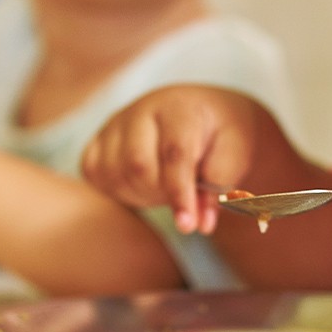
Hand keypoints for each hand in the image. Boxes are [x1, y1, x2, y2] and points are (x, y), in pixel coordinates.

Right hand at [79, 85, 267, 234]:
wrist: (203, 114)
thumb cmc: (221, 136)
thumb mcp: (237, 152)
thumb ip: (221, 185)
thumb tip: (201, 224)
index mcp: (179, 106)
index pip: (174, 153)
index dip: (180, 193)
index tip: (189, 225)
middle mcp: (141, 109)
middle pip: (138, 166)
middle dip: (161, 193)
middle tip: (183, 196)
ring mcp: (115, 123)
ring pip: (114, 173)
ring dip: (141, 194)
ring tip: (166, 187)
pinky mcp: (98, 139)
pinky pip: (94, 172)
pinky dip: (116, 189)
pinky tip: (142, 186)